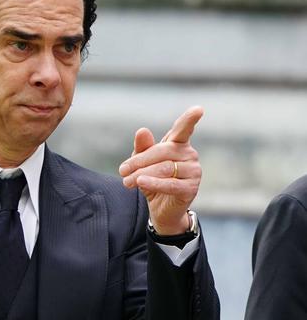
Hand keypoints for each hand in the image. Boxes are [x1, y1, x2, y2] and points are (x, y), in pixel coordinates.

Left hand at [118, 106, 202, 234]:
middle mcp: (190, 155)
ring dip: (142, 174)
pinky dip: (154, 183)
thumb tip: (142, 131)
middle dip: (140, 161)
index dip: (190, 119)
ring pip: (165, 168)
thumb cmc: (153, 182)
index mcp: (179, 144)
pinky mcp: (191, 188)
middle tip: (122, 171)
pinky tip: (141, 182)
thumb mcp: (143, 164)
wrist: (162, 211)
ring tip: (126, 181)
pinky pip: (170, 184)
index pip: (183, 129)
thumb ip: (142, 148)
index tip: (198, 109)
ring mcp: (194, 172)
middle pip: (163, 152)